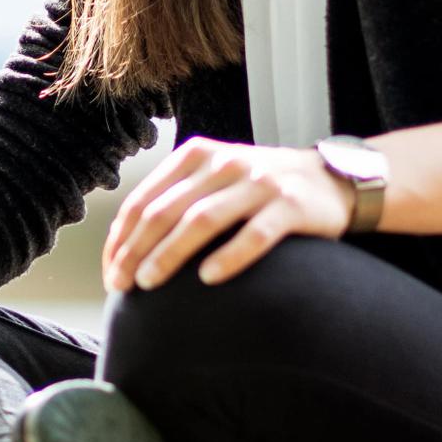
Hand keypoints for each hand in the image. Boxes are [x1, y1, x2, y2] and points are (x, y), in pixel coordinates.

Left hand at [101, 137, 352, 292]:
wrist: (332, 181)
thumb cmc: (259, 190)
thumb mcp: (216, 180)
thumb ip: (177, 200)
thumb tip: (124, 246)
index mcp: (198, 156)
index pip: (145, 199)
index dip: (121, 238)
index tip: (109, 272)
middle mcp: (225, 163)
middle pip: (167, 210)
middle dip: (137, 250)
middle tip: (121, 285)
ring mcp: (260, 183)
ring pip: (204, 220)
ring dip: (171, 253)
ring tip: (149, 283)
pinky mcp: (291, 205)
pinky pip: (255, 234)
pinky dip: (229, 256)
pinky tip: (208, 280)